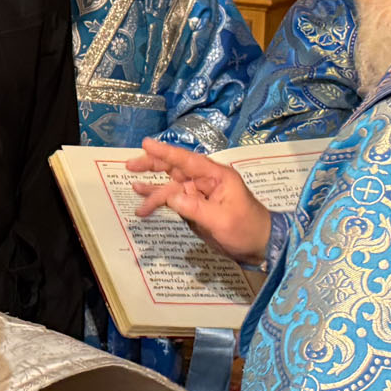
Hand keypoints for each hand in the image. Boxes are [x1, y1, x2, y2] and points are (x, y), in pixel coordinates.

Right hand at [129, 138, 271, 265]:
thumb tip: (170, 196)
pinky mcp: (197, 208)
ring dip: (153, 189)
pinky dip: (161, 202)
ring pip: (172, 187)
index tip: (145, 144)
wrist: (260, 246)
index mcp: (217, 176)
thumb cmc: (247, 229)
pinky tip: (145, 204)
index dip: (165, 152)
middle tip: (130, 165)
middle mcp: (206, 181)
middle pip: (176, 169)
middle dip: (153, 166)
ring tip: (134, 189)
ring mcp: (201, 195)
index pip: (187, 161)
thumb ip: (195, 208)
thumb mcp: (222, 219)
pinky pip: (175, 201)